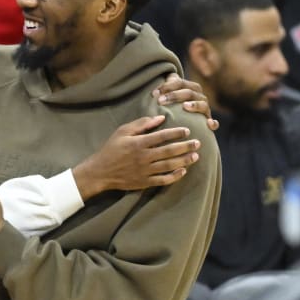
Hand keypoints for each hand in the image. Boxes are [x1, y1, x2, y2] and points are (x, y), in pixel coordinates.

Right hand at [72, 115, 199, 199]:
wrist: (100, 172)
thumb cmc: (111, 148)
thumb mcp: (122, 131)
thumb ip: (141, 124)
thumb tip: (160, 118)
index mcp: (138, 143)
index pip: (162, 136)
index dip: (176, 133)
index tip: (187, 130)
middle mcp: (143, 157)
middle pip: (169, 151)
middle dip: (185, 146)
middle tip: (198, 143)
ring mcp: (145, 171)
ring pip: (169, 165)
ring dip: (184, 161)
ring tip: (195, 156)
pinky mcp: (144, 182)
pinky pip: (163, 180)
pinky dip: (174, 176)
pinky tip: (183, 171)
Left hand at [154, 73, 218, 130]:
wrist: (186, 119)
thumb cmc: (172, 106)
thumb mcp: (167, 96)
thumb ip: (163, 89)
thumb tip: (153, 91)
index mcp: (190, 87)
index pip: (179, 83)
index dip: (166, 86)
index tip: (153, 93)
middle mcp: (199, 96)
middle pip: (189, 92)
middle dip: (175, 95)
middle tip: (161, 101)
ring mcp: (205, 108)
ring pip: (202, 104)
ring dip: (194, 105)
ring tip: (185, 106)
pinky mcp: (209, 121)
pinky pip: (214, 122)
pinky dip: (213, 123)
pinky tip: (208, 124)